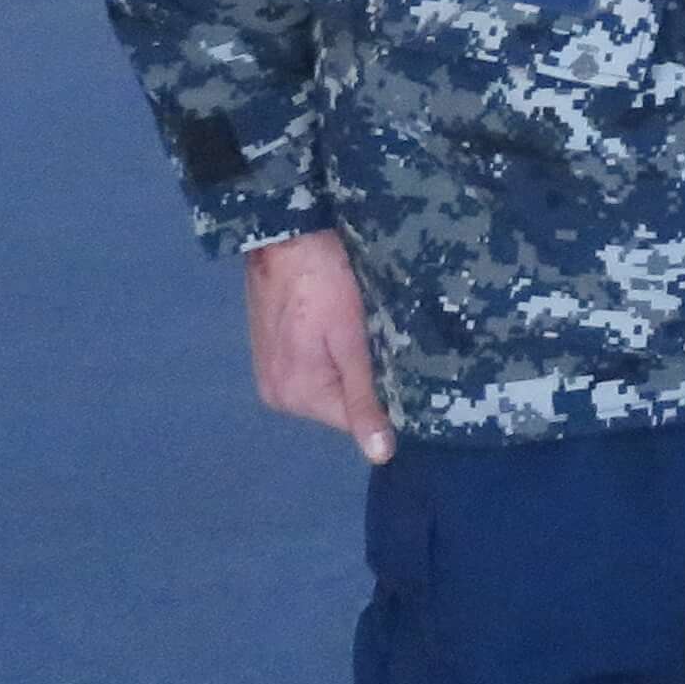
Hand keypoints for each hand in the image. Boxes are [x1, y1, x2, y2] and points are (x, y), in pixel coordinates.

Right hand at [243, 230, 393, 462]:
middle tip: (392, 342)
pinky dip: (338, 349)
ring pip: (333, 380)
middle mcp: (277, 392)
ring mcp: (272, 368)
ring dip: (356, 362)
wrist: (286, 227)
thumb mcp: (351, 339)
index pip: (356, 419)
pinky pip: (318, 362)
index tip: (411, 372)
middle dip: (370, 377)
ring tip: (375, 331)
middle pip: (342, 401)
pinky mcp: (275, 346)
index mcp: (294, 396)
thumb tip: (380, 456)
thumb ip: (364, 396)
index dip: (387, 397)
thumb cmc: (324, 280)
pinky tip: (352, 324)